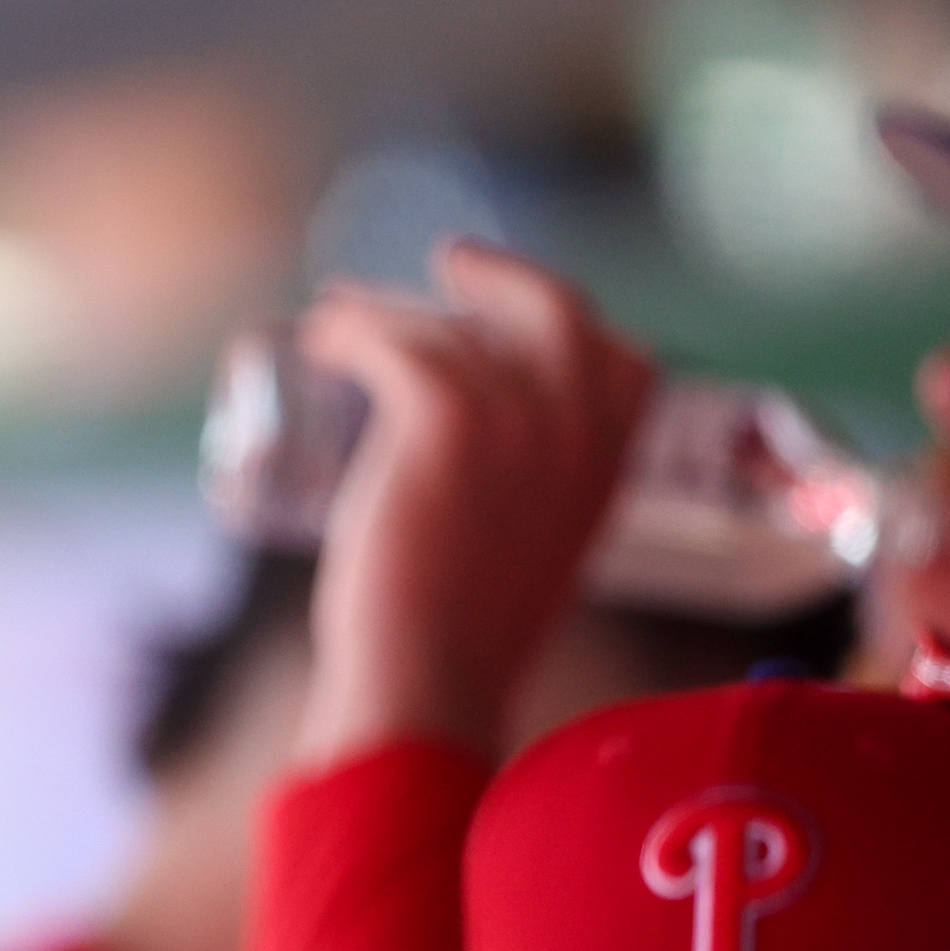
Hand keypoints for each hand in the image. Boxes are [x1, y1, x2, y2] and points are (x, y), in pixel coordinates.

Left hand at [294, 239, 654, 763]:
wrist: (427, 687)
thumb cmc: (456, 649)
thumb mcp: (521, 565)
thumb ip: (520, 512)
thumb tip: (469, 487)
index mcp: (607, 470)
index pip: (628, 361)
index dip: (573, 326)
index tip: (515, 314)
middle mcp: (576, 432)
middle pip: (556, 308)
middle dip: (503, 273)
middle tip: (446, 263)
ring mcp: (516, 420)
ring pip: (450, 326)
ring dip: (389, 312)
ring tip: (338, 321)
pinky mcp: (442, 421)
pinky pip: (392, 341)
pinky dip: (350, 330)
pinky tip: (321, 340)